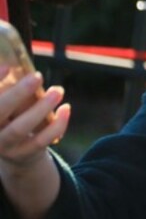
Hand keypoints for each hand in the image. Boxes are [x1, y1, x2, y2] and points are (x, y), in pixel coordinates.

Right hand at [0, 67, 68, 218]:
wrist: (16, 152)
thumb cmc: (13, 116)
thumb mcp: (9, 103)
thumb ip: (11, 88)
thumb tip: (19, 65)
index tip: (8, 66)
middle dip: (17, 94)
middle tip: (37, 76)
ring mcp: (5, 145)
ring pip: (19, 128)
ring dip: (40, 108)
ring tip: (58, 91)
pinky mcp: (24, 153)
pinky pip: (41, 140)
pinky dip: (56, 125)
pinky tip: (66, 108)